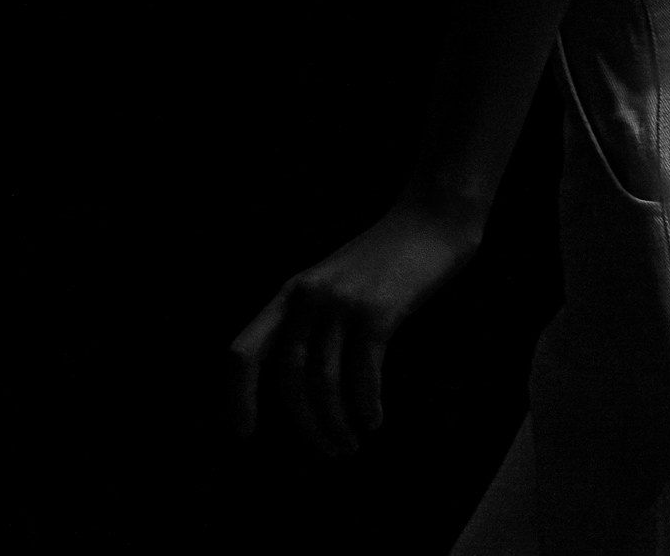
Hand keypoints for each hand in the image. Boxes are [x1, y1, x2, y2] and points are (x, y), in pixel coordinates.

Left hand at [229, 201, 481, 455]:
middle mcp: (310, 296)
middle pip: (290, 380)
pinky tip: (375, 420)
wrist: (432, 218)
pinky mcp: (378, 310)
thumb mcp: (335, 280)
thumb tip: (299, 384)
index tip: (244, 432)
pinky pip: (363, 375)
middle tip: (328, 451)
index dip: (237, 396)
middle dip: (307, 426)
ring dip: (337, 425)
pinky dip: (367, 406)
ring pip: (325, 385)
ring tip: (351, 444)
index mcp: (292, 292)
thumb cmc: (387, 257)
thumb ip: (313, 318)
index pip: (243, 350)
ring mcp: (343, 302)